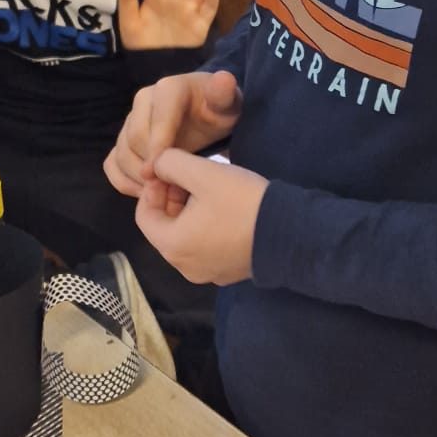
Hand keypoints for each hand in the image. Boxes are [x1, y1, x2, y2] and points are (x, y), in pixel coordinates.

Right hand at [104, 70, 241, 201]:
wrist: (206, 113)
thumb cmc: (217, 109)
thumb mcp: (227, 102)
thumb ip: (225, 93)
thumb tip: (224, 79)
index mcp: (167, 90)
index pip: (157, 122)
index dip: (158, 149)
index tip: (165, 175)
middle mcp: (142, 101)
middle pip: (134, 139)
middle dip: (149, 167)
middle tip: (168, 189)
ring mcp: (130, 121)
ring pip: (120, 153)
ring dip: (136, 178)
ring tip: (159, 194)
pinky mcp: (124, 141)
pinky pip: (112, 163)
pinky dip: (123, 181)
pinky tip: (143, 194)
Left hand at [135, 149, 266, 284]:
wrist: (292, 234)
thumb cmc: (241, 203)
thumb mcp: (203, 173)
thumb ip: (170, 163)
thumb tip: (156, 166)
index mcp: (172, 246)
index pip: (144, 215)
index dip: (152, 187)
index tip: (169, 169)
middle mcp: (184, 266)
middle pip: (164, 226)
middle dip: (170, 197)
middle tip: (189, 173)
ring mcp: (208, 272)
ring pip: (185, 236)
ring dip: (188, 210)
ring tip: (207, 187)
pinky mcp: (228, 272)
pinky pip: (205, 247)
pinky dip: (205, 226)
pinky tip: (223, 207)